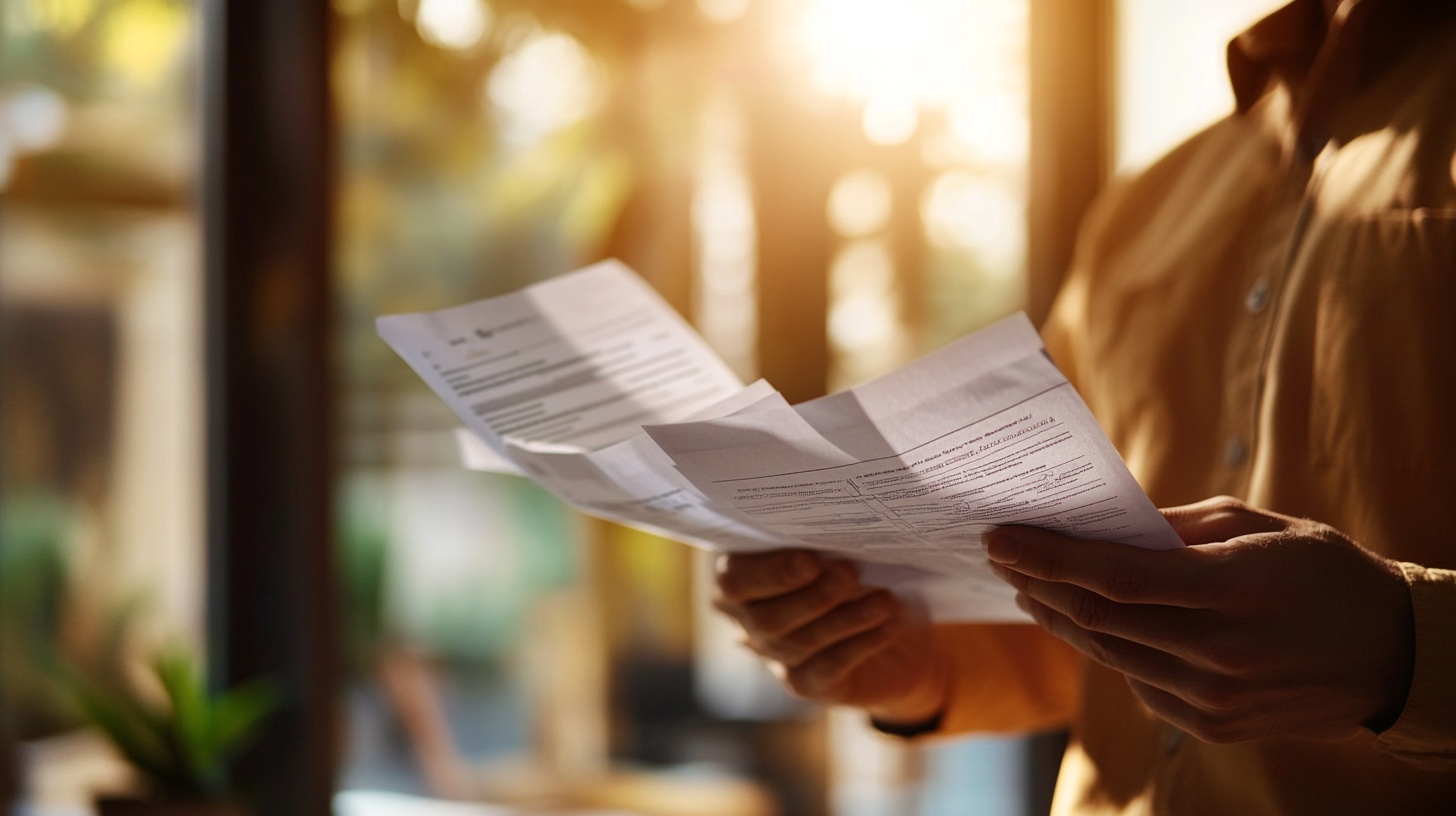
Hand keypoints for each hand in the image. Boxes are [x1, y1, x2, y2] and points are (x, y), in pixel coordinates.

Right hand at [713, 550, 948, 725]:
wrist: (893, 625)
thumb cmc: (851, 567)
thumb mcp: (834, 549)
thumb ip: (822, 547)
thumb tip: (837, 550)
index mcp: (739, 574)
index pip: (733, 580)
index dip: (768, 572)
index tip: (810, 560)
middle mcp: (746, 618)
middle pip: (765, 618)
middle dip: (812, 596)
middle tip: (849, 572)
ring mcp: (772, 654)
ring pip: (797, 643)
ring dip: (845, 618)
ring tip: (882, 599)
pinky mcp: (803, 682)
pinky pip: (827, 667)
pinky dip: (860, 643)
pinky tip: (888, 624)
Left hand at [986, 496, 1415, 742]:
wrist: (1391, 658)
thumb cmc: (1325, 573)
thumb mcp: (1260, 524)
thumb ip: (1176, 526)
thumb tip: (1103, 523)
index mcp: (1232, 590)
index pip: (1114, 576)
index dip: (1048, 557)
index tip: (1000, 538)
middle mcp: (1218, 652)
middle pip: (1098, 617)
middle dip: (1040, 582)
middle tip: (1003, 555)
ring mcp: (1212, 697)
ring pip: (1107, 653)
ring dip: (1060, 617)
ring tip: (1029, 585)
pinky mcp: (1210, 725)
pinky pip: (1136, 681)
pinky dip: (1105, 648)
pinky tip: (1086, 622)